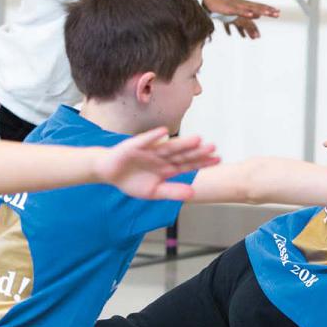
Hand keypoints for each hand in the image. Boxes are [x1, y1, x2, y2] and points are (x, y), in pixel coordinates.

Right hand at [99, 128, 220, 199]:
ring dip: (181, 143)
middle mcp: (161, 157)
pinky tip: (163, 132)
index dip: (202, 162)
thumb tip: (193, 194)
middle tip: (213, 147)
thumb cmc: (131, 181)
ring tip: (197, 139)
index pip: (188, 164)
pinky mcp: (134, 146)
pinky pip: (144, 141)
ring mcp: (149, 150)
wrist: (108, 173)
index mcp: (167, 167)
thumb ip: (173, 192)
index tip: (218, 159)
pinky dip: (152, 137)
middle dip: (196, 151)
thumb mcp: (153, 192)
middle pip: (182, 154)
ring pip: (168, 147)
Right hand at [203, 0, 279, 38]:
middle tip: (277, 13)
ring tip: (269, 13)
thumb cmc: (222, 5)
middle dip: (268, 10)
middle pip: (257, 7)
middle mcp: (242, 4)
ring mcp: (236, 5)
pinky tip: (252, 14)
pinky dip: (246, 13)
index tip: (278, 12)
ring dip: (260, 11)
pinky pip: (239, 11)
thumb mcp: (237, 11)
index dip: (268, 9)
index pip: (259, 7)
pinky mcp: (229, 8)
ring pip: (250, 9)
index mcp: (244, 5)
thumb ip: (247, 14)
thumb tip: (258, 16)